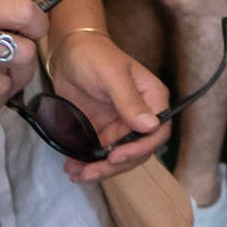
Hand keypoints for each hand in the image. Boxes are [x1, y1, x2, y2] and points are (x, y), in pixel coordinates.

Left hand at [46, 31, 171, 180]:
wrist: (69, 52)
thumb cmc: (94, 56)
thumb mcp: (111, 75)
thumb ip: (129, 100)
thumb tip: (150, 126)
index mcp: (152, 100)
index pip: (157, 133)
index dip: (140, 149)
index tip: (116, 157)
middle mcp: (140, 116)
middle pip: (137, 151)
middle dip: (114, 166)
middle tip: (89, 172)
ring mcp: (121, 125)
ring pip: (118, 157)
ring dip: (99, 169)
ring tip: (76, 174)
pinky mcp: (102, 130)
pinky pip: (100, 152)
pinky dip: (87, 163)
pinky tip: (72, 167)